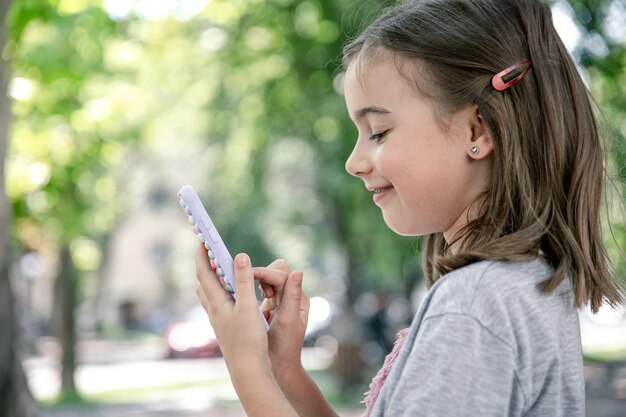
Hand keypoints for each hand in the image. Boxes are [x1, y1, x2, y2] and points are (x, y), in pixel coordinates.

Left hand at [195, 245, 268, 375]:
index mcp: (217, 302)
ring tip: (217, 269)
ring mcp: (219, 320)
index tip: (201, 239)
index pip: (205, 273)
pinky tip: (231, 296)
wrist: (248, 370)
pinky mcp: (226, 328)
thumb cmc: (248, 339)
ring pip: (209, 295)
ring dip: (211, 279)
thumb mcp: (248, 306)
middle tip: (208, 250)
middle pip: (203, 282)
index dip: (202, 255)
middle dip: (204, 265)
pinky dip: (220, 292)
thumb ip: (244, 280)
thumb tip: (239, 255)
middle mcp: (214, 310)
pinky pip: (218, 304)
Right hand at [253, 260, 309, 381]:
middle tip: (255, 292)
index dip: (265, 273)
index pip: (282, 274)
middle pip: (276, 271)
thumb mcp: (288, 321)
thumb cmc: (285, 347)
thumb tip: (299, 272)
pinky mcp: (270, 306)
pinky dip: (253, 289)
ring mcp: (280, 300)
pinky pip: (261, 289)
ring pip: (268, 278)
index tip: (249, 276)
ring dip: (257, 282)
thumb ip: (292, 297)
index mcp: (299, 299)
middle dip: (262, 275)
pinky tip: (246, 299)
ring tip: (253, 298)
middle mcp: (291, 296)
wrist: (279, 366)